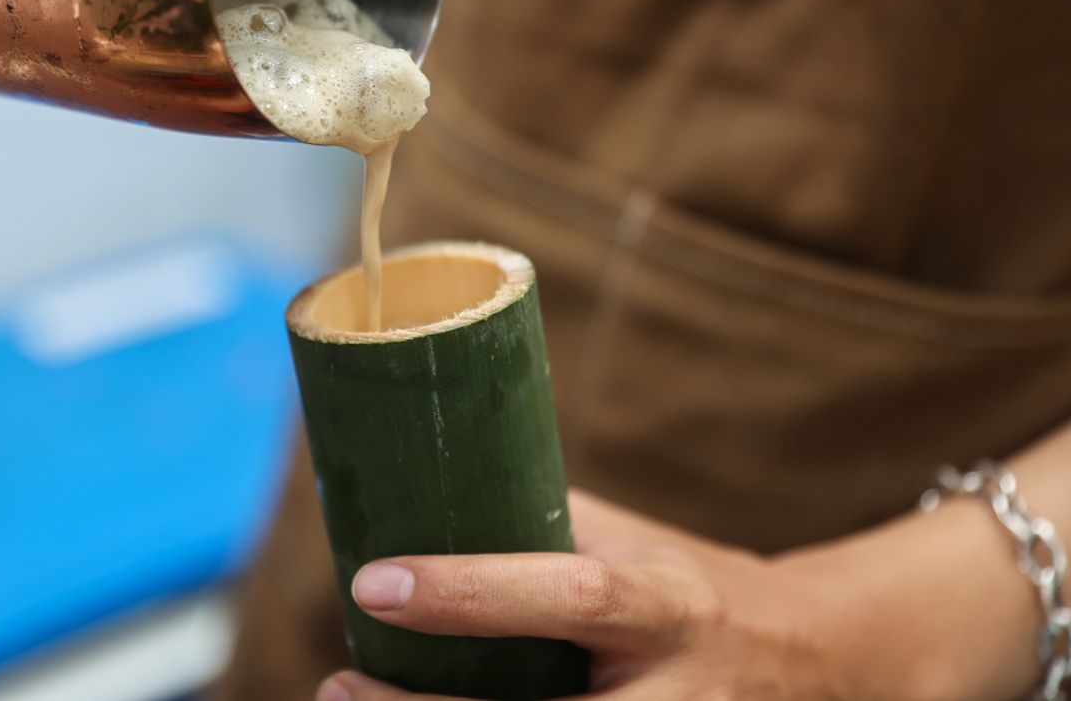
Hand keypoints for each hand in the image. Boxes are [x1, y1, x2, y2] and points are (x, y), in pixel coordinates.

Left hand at [314, 489, 993, 700]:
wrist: (823, 662)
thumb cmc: (699, 588)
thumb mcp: (638, 545)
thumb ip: (545, 522)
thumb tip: (428, 480)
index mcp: (667, 604)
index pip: (568, 594)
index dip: (470, 592)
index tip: (373, 580)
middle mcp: (676, 690)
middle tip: (338, 684)